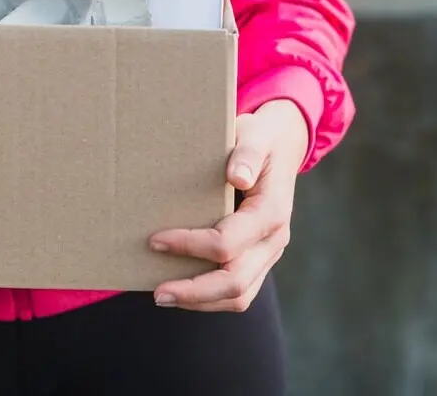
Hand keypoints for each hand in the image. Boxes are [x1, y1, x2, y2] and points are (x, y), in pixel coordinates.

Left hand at [148, 100, 308, 311]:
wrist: (281, 147)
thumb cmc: (260, 139)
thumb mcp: (254, 134)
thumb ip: (247, 153)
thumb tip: (237, 177)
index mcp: (271, 212)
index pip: (227, 243)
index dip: (189, 245)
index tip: (155, 239)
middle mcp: (274, 239)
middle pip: (236, 282)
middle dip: (194, 291)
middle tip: (157, 292)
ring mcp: (269, 254)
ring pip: (239, 296)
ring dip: (200, 301)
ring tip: (163, 295)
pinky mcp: (260, 260)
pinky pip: (238, 291)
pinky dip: (209, 297)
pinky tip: (182, 290)